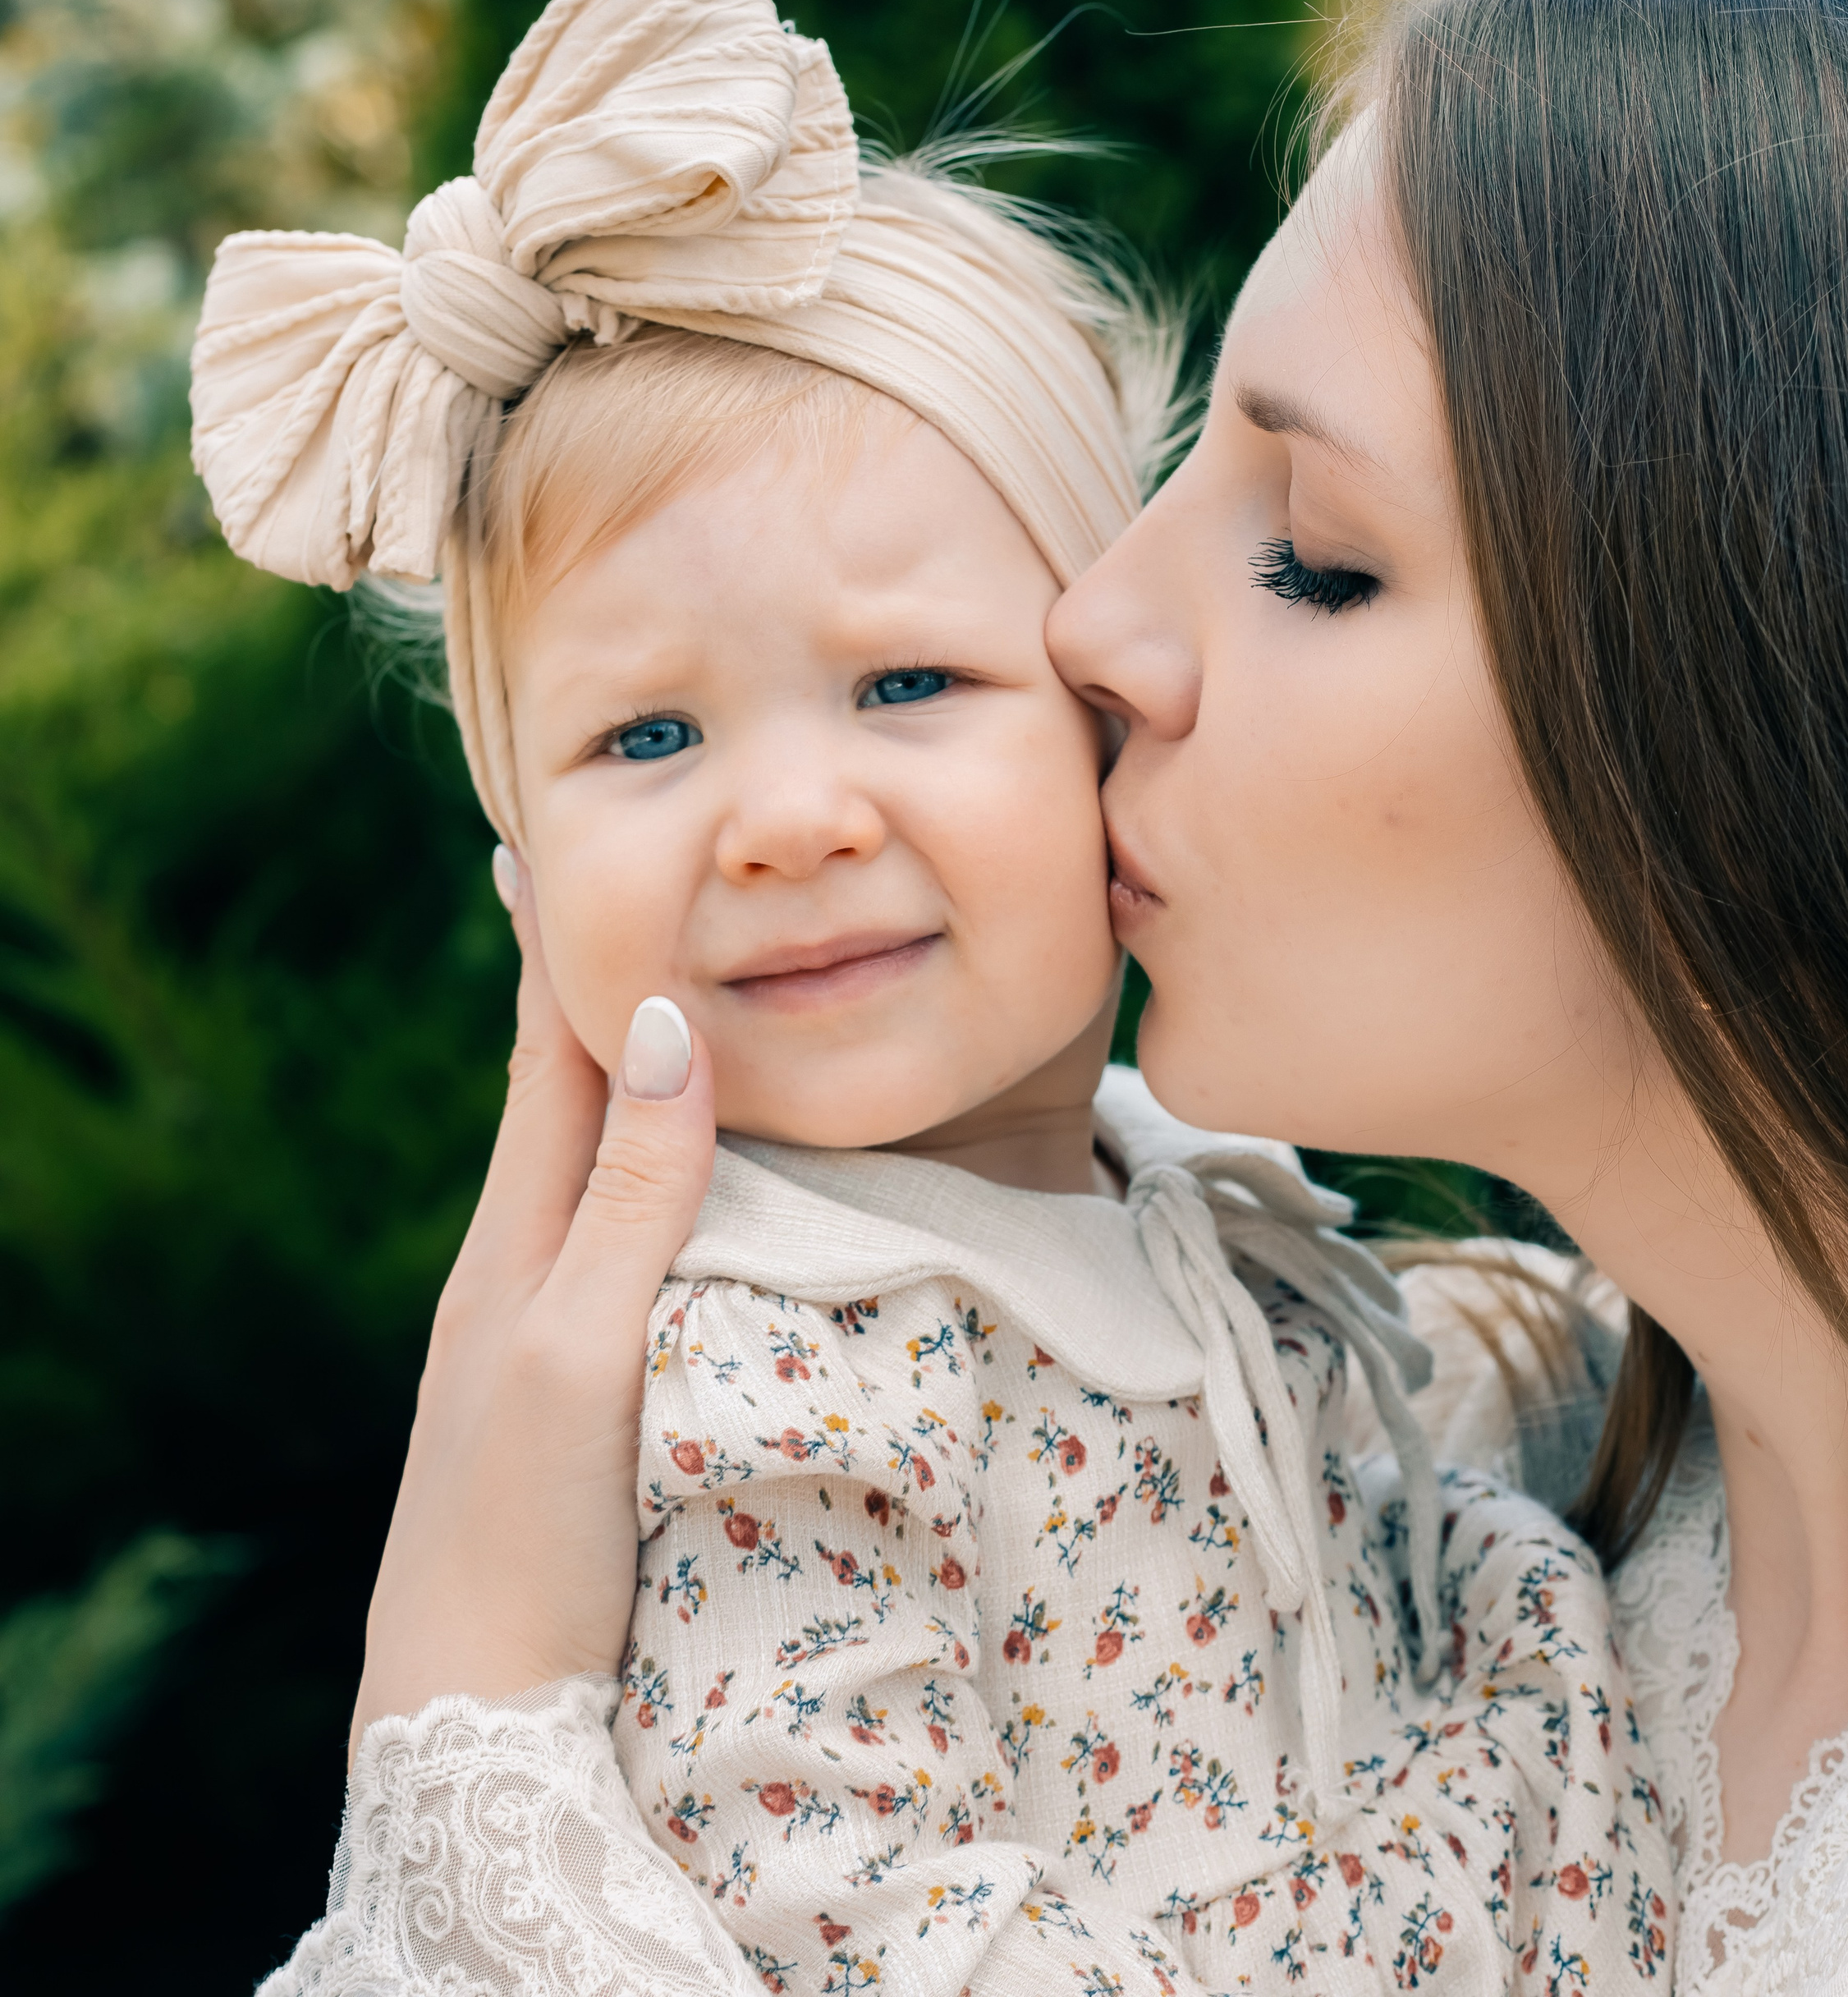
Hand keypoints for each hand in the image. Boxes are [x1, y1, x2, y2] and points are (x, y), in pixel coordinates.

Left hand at [349, 848, 715, 1754]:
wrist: (473, 1705)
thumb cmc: (522, 1525)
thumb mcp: (579, 1349)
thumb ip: (631, 1195)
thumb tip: (668, 1021)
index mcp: (516, 1241)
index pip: (550, 1059)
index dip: (556, 951)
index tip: (542, 842)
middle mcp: (523, 1270)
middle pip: (565, 1102)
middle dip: (588, 992)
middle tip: (606, 894)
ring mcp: (544, 1331)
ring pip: (592, 1173)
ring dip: (619, 1082)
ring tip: (653, 1008)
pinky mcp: (579, 1388)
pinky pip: (617, 1242)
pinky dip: (645, 1176)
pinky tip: (676, 1187)